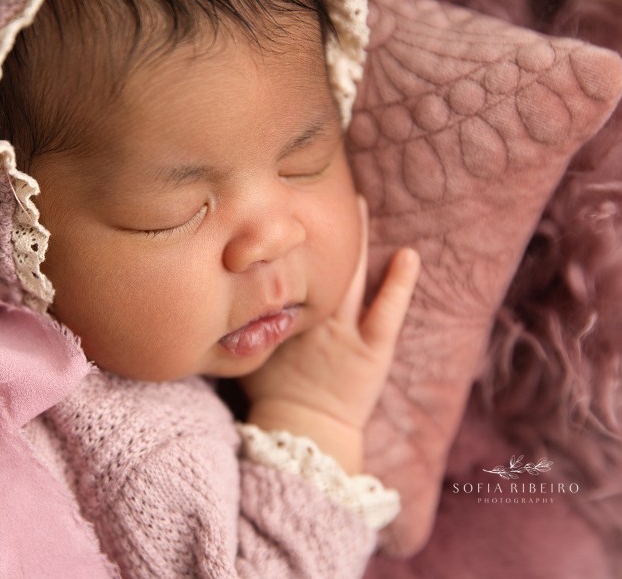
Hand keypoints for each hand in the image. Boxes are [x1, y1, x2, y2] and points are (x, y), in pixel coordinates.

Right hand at [240, 198, 419, 472]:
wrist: (303, 434)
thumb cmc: (273, 396)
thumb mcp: (244, 350)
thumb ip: (238, 318)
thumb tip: (213, 291)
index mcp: (280, 315)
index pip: (281, 266)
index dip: (284, 236)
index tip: (281, 202)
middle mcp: (312, 316)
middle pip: (317, 261)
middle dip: (320, 224)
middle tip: (321, 188)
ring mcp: (344, 331)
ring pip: (350, 276)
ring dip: (357, 240)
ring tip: (359, 205)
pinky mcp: (373, 349)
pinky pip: (387, 312)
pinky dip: (399, 284)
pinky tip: (408, 255)